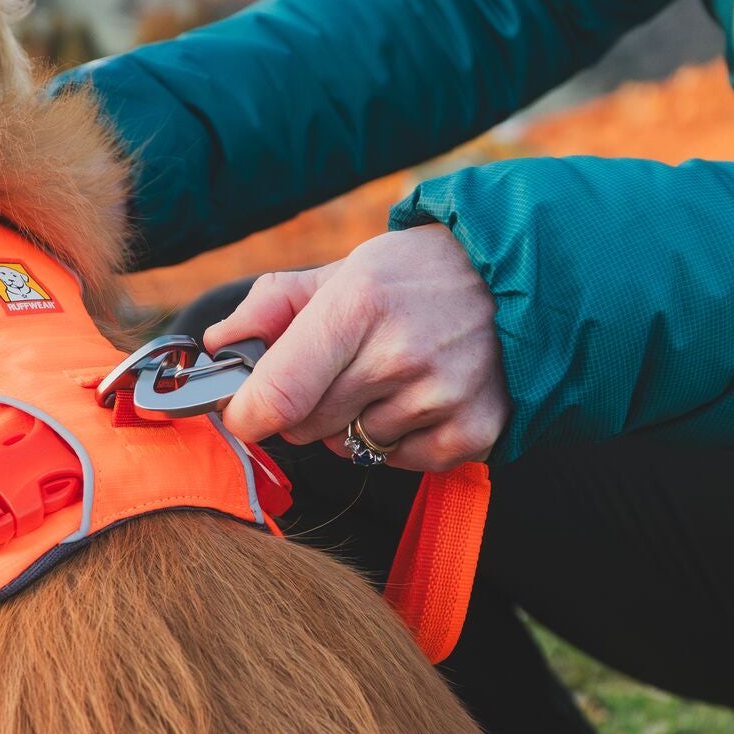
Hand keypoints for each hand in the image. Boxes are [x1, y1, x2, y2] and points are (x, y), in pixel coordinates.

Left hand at [204, 223, 509, 471]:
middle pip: (307, 426)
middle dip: (306, 408)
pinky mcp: (473, 432)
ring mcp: (441, 397)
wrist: (514, 278)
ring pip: (353, 447)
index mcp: (359, 303)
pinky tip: (421, 399)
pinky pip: (401, 462)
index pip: (279, 392)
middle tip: (338, 372)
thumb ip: (273, 305)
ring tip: (390, 378)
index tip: (243, 410)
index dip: (247, 412)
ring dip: (356, 424)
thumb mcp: (344, 271)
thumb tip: (218, 345)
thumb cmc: (415, 276)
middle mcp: (401, 354)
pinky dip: (401, 441)